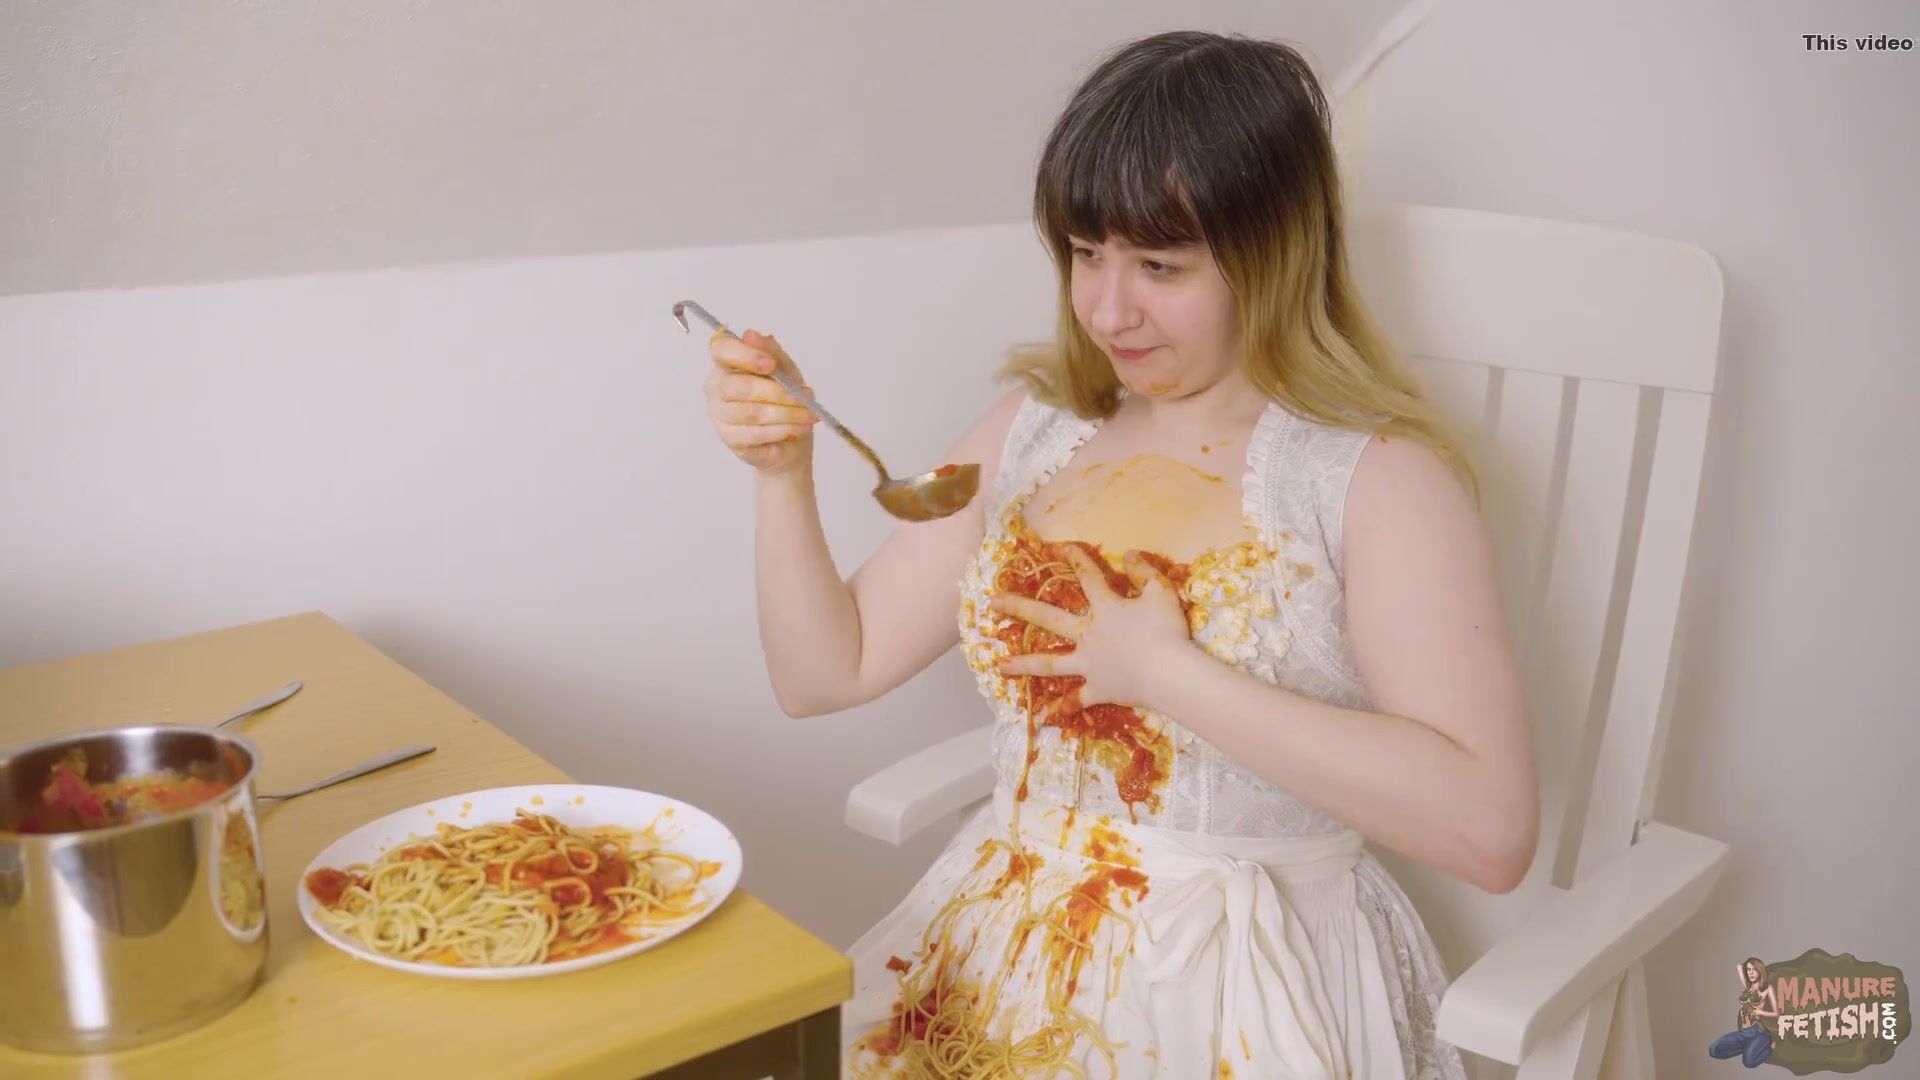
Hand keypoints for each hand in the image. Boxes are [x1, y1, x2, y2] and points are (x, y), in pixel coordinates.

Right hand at [704, 328, 818, 475]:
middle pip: (738, 386)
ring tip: (808, 415)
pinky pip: (755, 434)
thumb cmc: (785, 399)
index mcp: (727, 363)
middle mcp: (717, 386)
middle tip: (805, 396)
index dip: (744, 355)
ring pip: (750, 412)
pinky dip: (782, 430)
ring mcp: (720, 414)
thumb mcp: (786, 370)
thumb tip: (751, 334)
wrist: (791, 440)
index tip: (770, 364)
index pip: (720, 349)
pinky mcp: (729, 438)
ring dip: (786, 414)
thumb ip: (771, 351)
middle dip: (777, 392)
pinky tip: (798, 428)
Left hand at [990, 545, 1190, 713]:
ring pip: (1050, 663)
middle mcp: (1088, 634)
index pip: (1088, 578)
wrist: (1168, 672)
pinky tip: (1041, 718)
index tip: (1062, 548)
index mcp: (1105, 608)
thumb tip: (1131, 554)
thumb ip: (1145, 571)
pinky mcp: (1098, 689)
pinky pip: (1076, 701)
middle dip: (1019, 608)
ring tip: (998, 665)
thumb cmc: (1166, 630)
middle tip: (993, 603)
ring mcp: (1089, 664)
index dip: (1077, 560)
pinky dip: (1060, 710)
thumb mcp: (1161, 592)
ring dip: (1023, 664)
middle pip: (1048, 618)